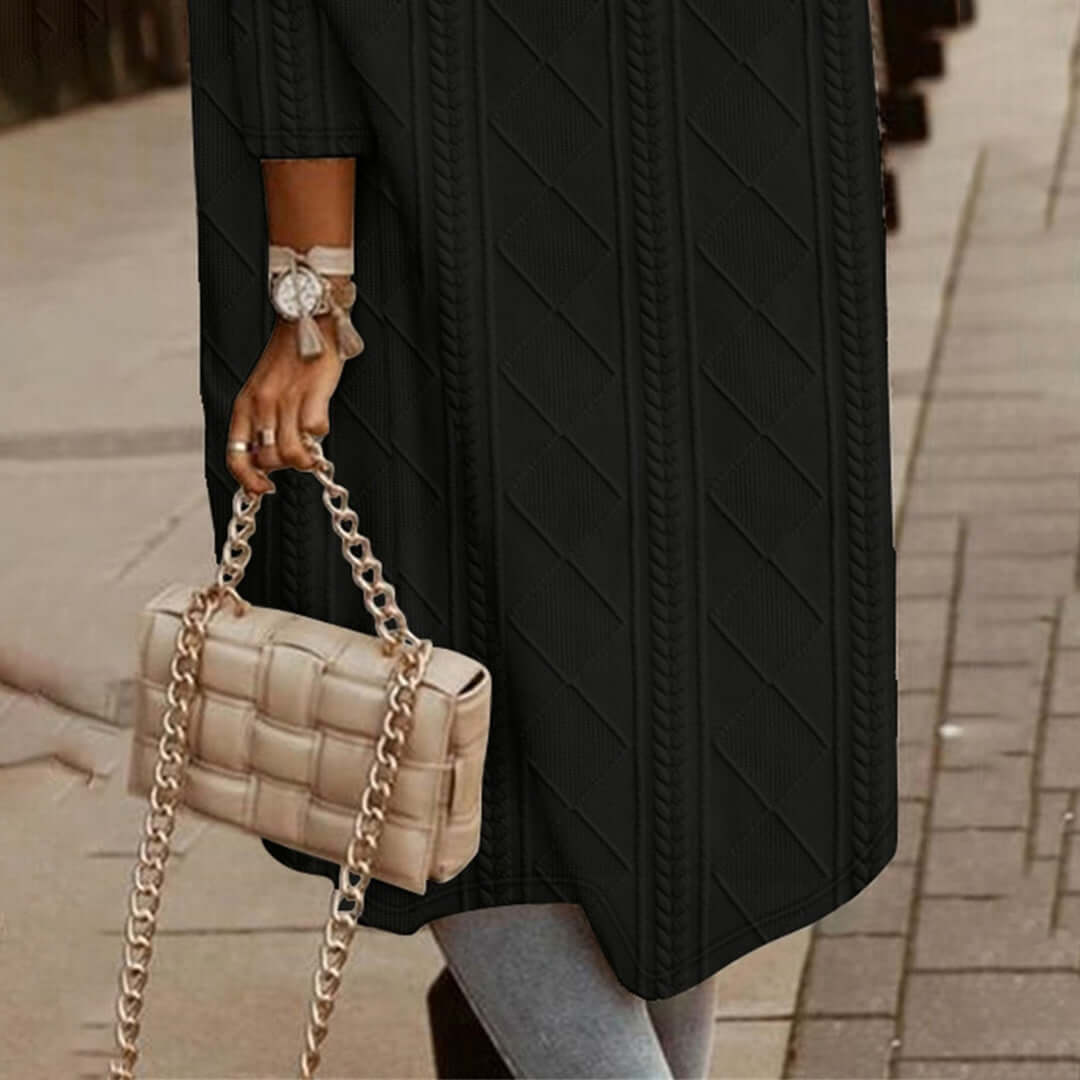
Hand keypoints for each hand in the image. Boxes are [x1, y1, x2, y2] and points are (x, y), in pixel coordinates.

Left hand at [226, 314, 344, 494]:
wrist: (306, 319)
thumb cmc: (289, 357)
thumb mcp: (263, 390)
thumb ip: (263, 422)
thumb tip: (270, 457)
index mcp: (244, 405)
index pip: (236, 456)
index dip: (249, 479)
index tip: (263, 489)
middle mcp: (262, 405)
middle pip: (268, 460)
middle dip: (285, 468)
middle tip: (298, 458)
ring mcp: (286, 399)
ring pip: (291, 453)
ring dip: (305, 460)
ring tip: (313, 452)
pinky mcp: (312, 393)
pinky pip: (316, 430)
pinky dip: (321, 435)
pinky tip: (321, 424)